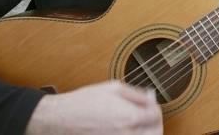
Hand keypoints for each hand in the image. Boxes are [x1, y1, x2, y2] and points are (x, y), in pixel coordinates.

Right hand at [25, 81, 162, 134]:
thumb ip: (136, 94)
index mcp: (130, 116)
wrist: (61, 119)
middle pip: (155, 133)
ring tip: (140, 125)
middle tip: (150, 117)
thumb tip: (151, 98)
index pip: (156, 115)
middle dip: (155, 123)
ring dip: (146, 132)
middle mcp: (126, 134)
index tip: (150, 104)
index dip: (155, 107)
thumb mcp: (113, 88)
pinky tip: (128, 130)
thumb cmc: (84, 101)